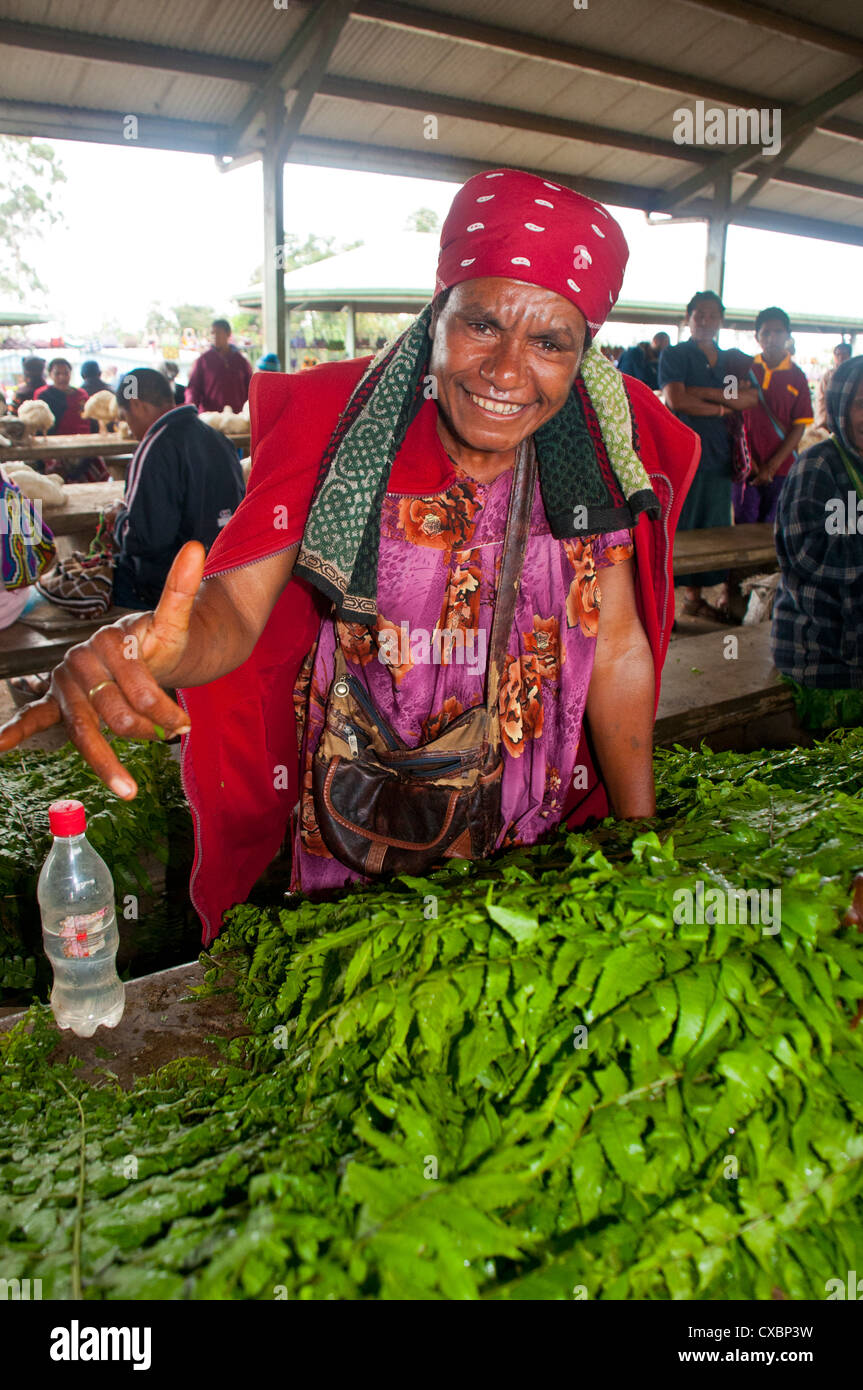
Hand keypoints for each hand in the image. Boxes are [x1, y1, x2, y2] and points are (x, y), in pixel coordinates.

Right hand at [0, 541, 205, 798]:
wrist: (143, 646)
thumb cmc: (159, 639)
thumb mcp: (174, 620)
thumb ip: (180, 590)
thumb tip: (195, 548)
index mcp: (108, 641)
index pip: (138, 689)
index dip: (165, 711)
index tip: (188, 727)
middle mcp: (80, 661)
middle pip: (112, 713)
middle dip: (145, 731)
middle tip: (173, 738)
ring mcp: (66, 683)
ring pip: (84, 728)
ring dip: (105, 761)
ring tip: (128, 789)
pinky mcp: (58, 700)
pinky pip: (34, 717)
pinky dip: (15, 731)